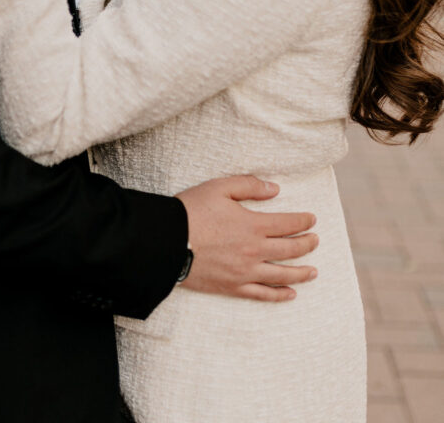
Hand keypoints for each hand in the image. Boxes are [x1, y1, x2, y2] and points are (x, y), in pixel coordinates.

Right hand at [176, 175, 317, 301]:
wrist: (166, 241)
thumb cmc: (191, 210)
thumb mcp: (220, 187)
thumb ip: (249, 186)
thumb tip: (275, 189)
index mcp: (253, 225)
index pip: (288, 224)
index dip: (303, 221)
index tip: (312, 220)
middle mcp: (254, 250)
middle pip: (290, 250)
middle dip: (307, 245)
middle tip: (315, 241)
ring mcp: (245, 272)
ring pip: (281, 275)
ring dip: (301, 273)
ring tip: (314, 272)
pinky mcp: (232, 287)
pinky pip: (261, 294)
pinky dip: (279, 295)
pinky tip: (290, 294)